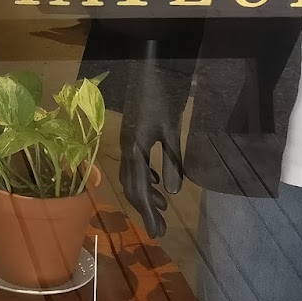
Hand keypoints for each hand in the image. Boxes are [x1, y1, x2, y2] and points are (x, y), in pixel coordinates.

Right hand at [118, 43, 186, 238]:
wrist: (147, 67)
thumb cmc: (162, 95)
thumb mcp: (171, 128)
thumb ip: (173, 160)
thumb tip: (174, 192)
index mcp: (135, 149)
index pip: (140, 189)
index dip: (148, 213)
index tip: (158, 234)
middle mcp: (127, 149)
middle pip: (132, 187)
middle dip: (145, 209)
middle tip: (159, 229)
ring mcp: (128, 141)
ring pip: (133, 176)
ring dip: (146, 193)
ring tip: (162, 208)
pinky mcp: (133, 135)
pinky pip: (135, 164)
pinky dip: (146, 177)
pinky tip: (158, 181)